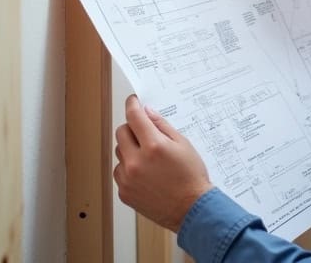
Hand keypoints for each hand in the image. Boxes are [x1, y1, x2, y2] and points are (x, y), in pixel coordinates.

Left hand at [114, 94, 212, 232]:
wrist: (191, 209)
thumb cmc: (191, 177)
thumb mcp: (183, 144)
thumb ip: (162, 126)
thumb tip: (147, 112)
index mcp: (153, 146)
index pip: (134, 117)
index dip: (132, 105)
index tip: (133, 101)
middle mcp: (136, 162)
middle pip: (121, 132)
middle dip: (132, 128)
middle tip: (145, 133)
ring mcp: (128, 178)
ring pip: (119, 152)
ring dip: (130, 149)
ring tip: (149, 159)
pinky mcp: (124, 192)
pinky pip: (120, 171)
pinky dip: (129, 168)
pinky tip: (146, 174)